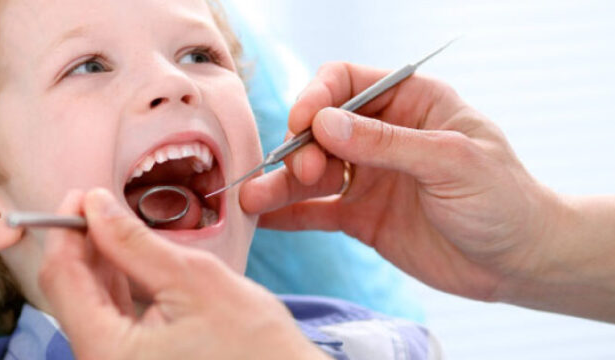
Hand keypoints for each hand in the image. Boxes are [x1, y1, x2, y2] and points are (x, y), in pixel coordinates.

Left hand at [38, 189, 328, 359]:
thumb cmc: (256, 349)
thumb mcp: (196, 281)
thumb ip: (135, 243)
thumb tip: (95, 206)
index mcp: (107, 352)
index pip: (62, 279)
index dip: (67, 229)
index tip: (82, 194)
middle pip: (72, 293)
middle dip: (83, 243)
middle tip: (100, 203)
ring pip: (91, 305)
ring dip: (100, 262)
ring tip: (117, 225)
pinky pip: (112, 321)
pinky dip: (118, 286)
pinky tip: (131, 259)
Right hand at [239, 62, 561, 302]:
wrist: (520, 262)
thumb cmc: (503, 200)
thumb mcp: (451, 162)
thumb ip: (386, 142)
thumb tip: (323, 123)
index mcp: (410, 103)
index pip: (346, 82)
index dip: (317, 97)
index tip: (302, 123)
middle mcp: (382, 135)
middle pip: (320, 129)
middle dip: (301, 148)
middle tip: (300, 173)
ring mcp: (369, 176)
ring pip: (312, 171)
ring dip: (281, 183)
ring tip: (253, 199)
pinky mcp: (361, 216)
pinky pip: (316, 210)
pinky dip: (289, 214)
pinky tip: (263, 218)